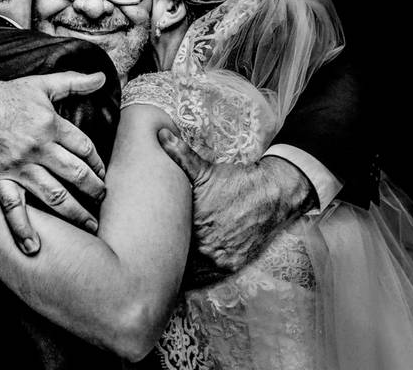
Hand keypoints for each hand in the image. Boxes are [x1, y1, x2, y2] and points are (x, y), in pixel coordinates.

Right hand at [0, 72, 107, 253]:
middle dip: (94, 190)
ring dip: (75, 213)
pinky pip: (13, 207)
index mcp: (50, 124)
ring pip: (54, 194)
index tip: (102, 173)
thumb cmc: (0, 96)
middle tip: (103, 200)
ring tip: (90, 225)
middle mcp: (38, 148)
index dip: (98, 163)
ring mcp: (18, 166)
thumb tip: (101, 77)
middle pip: (76, 173)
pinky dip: (22, 229)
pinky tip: (33, 247)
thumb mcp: (39, 84)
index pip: (85, 148)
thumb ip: (72, 82)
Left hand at [157, 128, 309, 271]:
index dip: (150, 244)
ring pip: (190, 274)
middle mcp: (207, 245)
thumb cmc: (235, 181)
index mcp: (193, 223)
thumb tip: (160, 134)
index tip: (140, 245)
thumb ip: (179, 154)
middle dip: (162, 260)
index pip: (163, 243)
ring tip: (162, 272)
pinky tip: (186, 275)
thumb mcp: (205, 169)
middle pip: (175, 261)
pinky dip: (197, 277)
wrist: (272, 193)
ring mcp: (220, 258)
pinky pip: (208, 278)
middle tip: (145, 262)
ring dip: (179, 272)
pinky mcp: (232, 265)